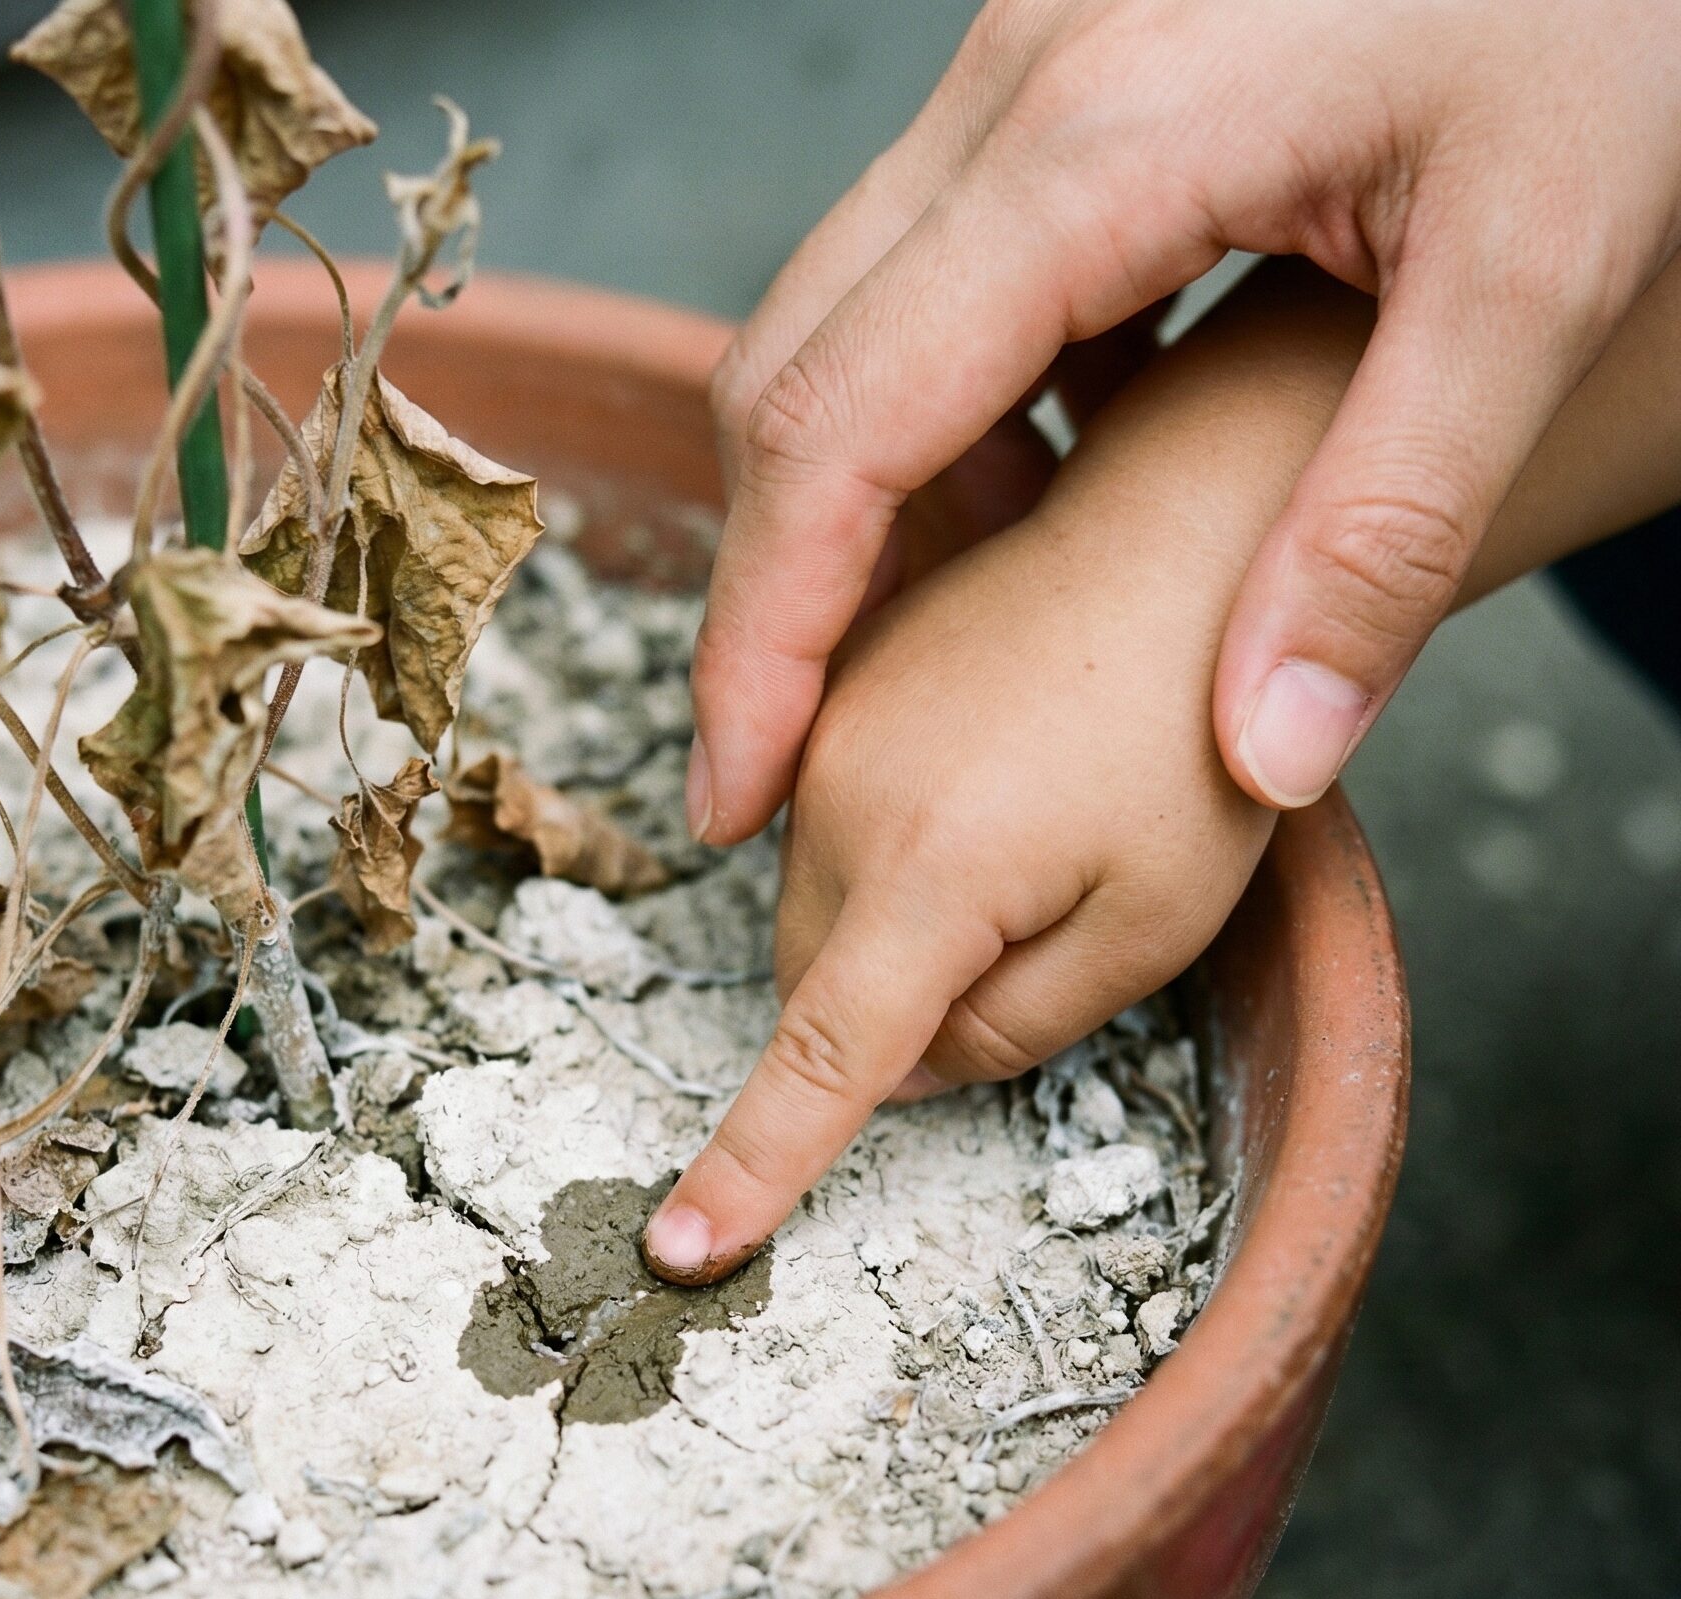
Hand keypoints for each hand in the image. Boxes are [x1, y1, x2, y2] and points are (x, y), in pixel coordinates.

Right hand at [646, 481, 1273, 1282]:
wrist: (1190, 534)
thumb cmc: (1202, 742)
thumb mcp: (1154, 924)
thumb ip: (1014, 1028)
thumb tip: (900, 1071)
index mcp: (931, 867)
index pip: (825, 1055)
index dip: (754, 1165)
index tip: (683, 1250)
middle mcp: (842, 796)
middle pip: (815, 982)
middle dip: (892, 1009)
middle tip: (1043, 936)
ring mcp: (827, 734)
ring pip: (816, 904)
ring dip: (891, 925)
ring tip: (1034, 835)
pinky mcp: (834, 692)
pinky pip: (826, 822)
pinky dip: (889, 850)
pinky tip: (996, 786)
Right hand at [688, 0, 1680, 843]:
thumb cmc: (1607, 3)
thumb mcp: (1539, 271)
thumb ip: (1390, 526)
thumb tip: (1270, 751)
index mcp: (1097, 147)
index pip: (832, 430)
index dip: (763, 640)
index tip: (736, 789)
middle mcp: (1013, 89)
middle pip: (783, 378)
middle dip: (767, 594)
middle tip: (787, 761)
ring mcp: (1022, 74)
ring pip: (832, 327)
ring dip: (851, 505)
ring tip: (945, 641)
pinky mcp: (1059, 82)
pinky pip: (922, 278)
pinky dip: (942, 417)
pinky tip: (1050, 483)